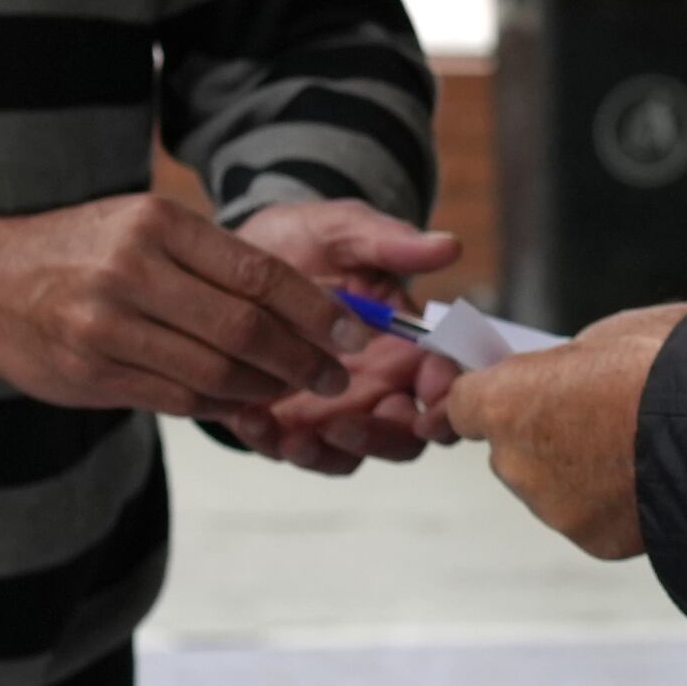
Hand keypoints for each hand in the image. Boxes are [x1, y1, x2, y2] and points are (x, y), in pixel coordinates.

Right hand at [0, 191, 359, 419]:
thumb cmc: (79, 249)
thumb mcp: (143, 223)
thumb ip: (213, 259)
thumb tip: (305, 304)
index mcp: (155, 224)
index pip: (258, 272)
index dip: (315, 309)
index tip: (353, 331)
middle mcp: (131, 272)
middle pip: (244, 329)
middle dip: (304, 358)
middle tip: (335, 374)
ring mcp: (107, 328)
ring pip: (215, 372)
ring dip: (269, 389)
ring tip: (298, 392)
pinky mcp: (92, 375)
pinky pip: (179, 399)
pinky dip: (224, 405)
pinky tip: (249, 402)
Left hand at [220, 199, 466, 473]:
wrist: (237, 258)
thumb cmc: (302, 241)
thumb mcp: (344, 230)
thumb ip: (391, 242)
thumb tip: (450, 245)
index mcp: (407, 345)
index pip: (447, 383)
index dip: (449, 393)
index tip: (431, 385)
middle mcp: (378, 384)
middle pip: (408, 435)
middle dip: (388, 438)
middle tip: (353, 424)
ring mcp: (333, 409)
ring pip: (352, 454)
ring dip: (329, 452)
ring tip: (297, 435)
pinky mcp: (285, 420)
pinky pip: (290, 448)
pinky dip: (273, 442)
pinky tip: (249, 416)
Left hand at [431, 303, 686, 559]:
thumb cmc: (668, 365)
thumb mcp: (609, 336)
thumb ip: (566, 365)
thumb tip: (566, 377)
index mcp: (506, 401)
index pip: (461, 403)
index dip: (485, 396)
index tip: (504, 393)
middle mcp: (516, 461)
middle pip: (508, 448)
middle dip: (539, 434)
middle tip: (594, 414)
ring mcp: (553, 508)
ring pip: (548, 487)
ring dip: (575, 471)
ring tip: (634, 447)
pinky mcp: (591, 541)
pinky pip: (587, 516)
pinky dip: (608, 502)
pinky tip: (650, 478)